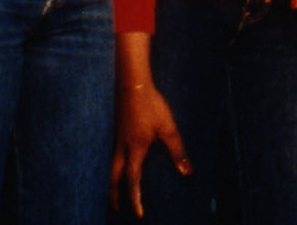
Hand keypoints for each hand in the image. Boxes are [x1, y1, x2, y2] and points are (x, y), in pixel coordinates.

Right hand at [112, 81, 189, 217]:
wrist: (132, 84)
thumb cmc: (152, 105)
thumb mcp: (168, 127)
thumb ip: (177, 150)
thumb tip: (187, 172)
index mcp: (135, 150)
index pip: (133, 181)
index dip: (135, 198)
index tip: (139, 214)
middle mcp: (121, 148)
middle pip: (113, 179)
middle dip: (115, 195)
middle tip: (117, 208)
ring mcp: (115, 140)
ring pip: (109, 168)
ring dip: (111, 182)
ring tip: (114, 191)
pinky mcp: (114, 132)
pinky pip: (109, 156)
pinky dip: (110, 168)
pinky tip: (115, 166)